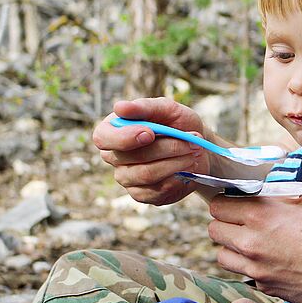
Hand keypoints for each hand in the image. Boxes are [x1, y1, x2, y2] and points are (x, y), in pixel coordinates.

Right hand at [92, 97, 210, 205]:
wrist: (198, 147)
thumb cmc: (178, 124)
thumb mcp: (167, 109)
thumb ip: (145, 107)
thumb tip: (119, 107)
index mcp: (113, 131)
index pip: (103, 138)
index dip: (125, 137)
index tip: (150, 133)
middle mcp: (115, 157)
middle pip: (132, 157)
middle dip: (167, 147)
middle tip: (191, 140)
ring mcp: (127, 178)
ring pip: (147, 174)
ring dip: (176, 162)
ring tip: (194, 152)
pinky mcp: (142, 195)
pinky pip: (158, 191)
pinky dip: (179, 178)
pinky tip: (189, 168)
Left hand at [208, 194, 301, 302]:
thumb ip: (283, 196)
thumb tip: (271, 194)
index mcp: (261, 215)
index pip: (218, 206)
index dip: (226, 202)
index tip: (234, 203)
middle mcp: (251, 242)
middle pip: (214, 230)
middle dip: (225, 223)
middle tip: (240, 221)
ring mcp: (255, 267)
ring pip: (221, 255)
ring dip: (231, 247)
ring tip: (249, 242)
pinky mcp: (263, 285)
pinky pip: (242, 273)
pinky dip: (248, 266)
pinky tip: (267, 259)